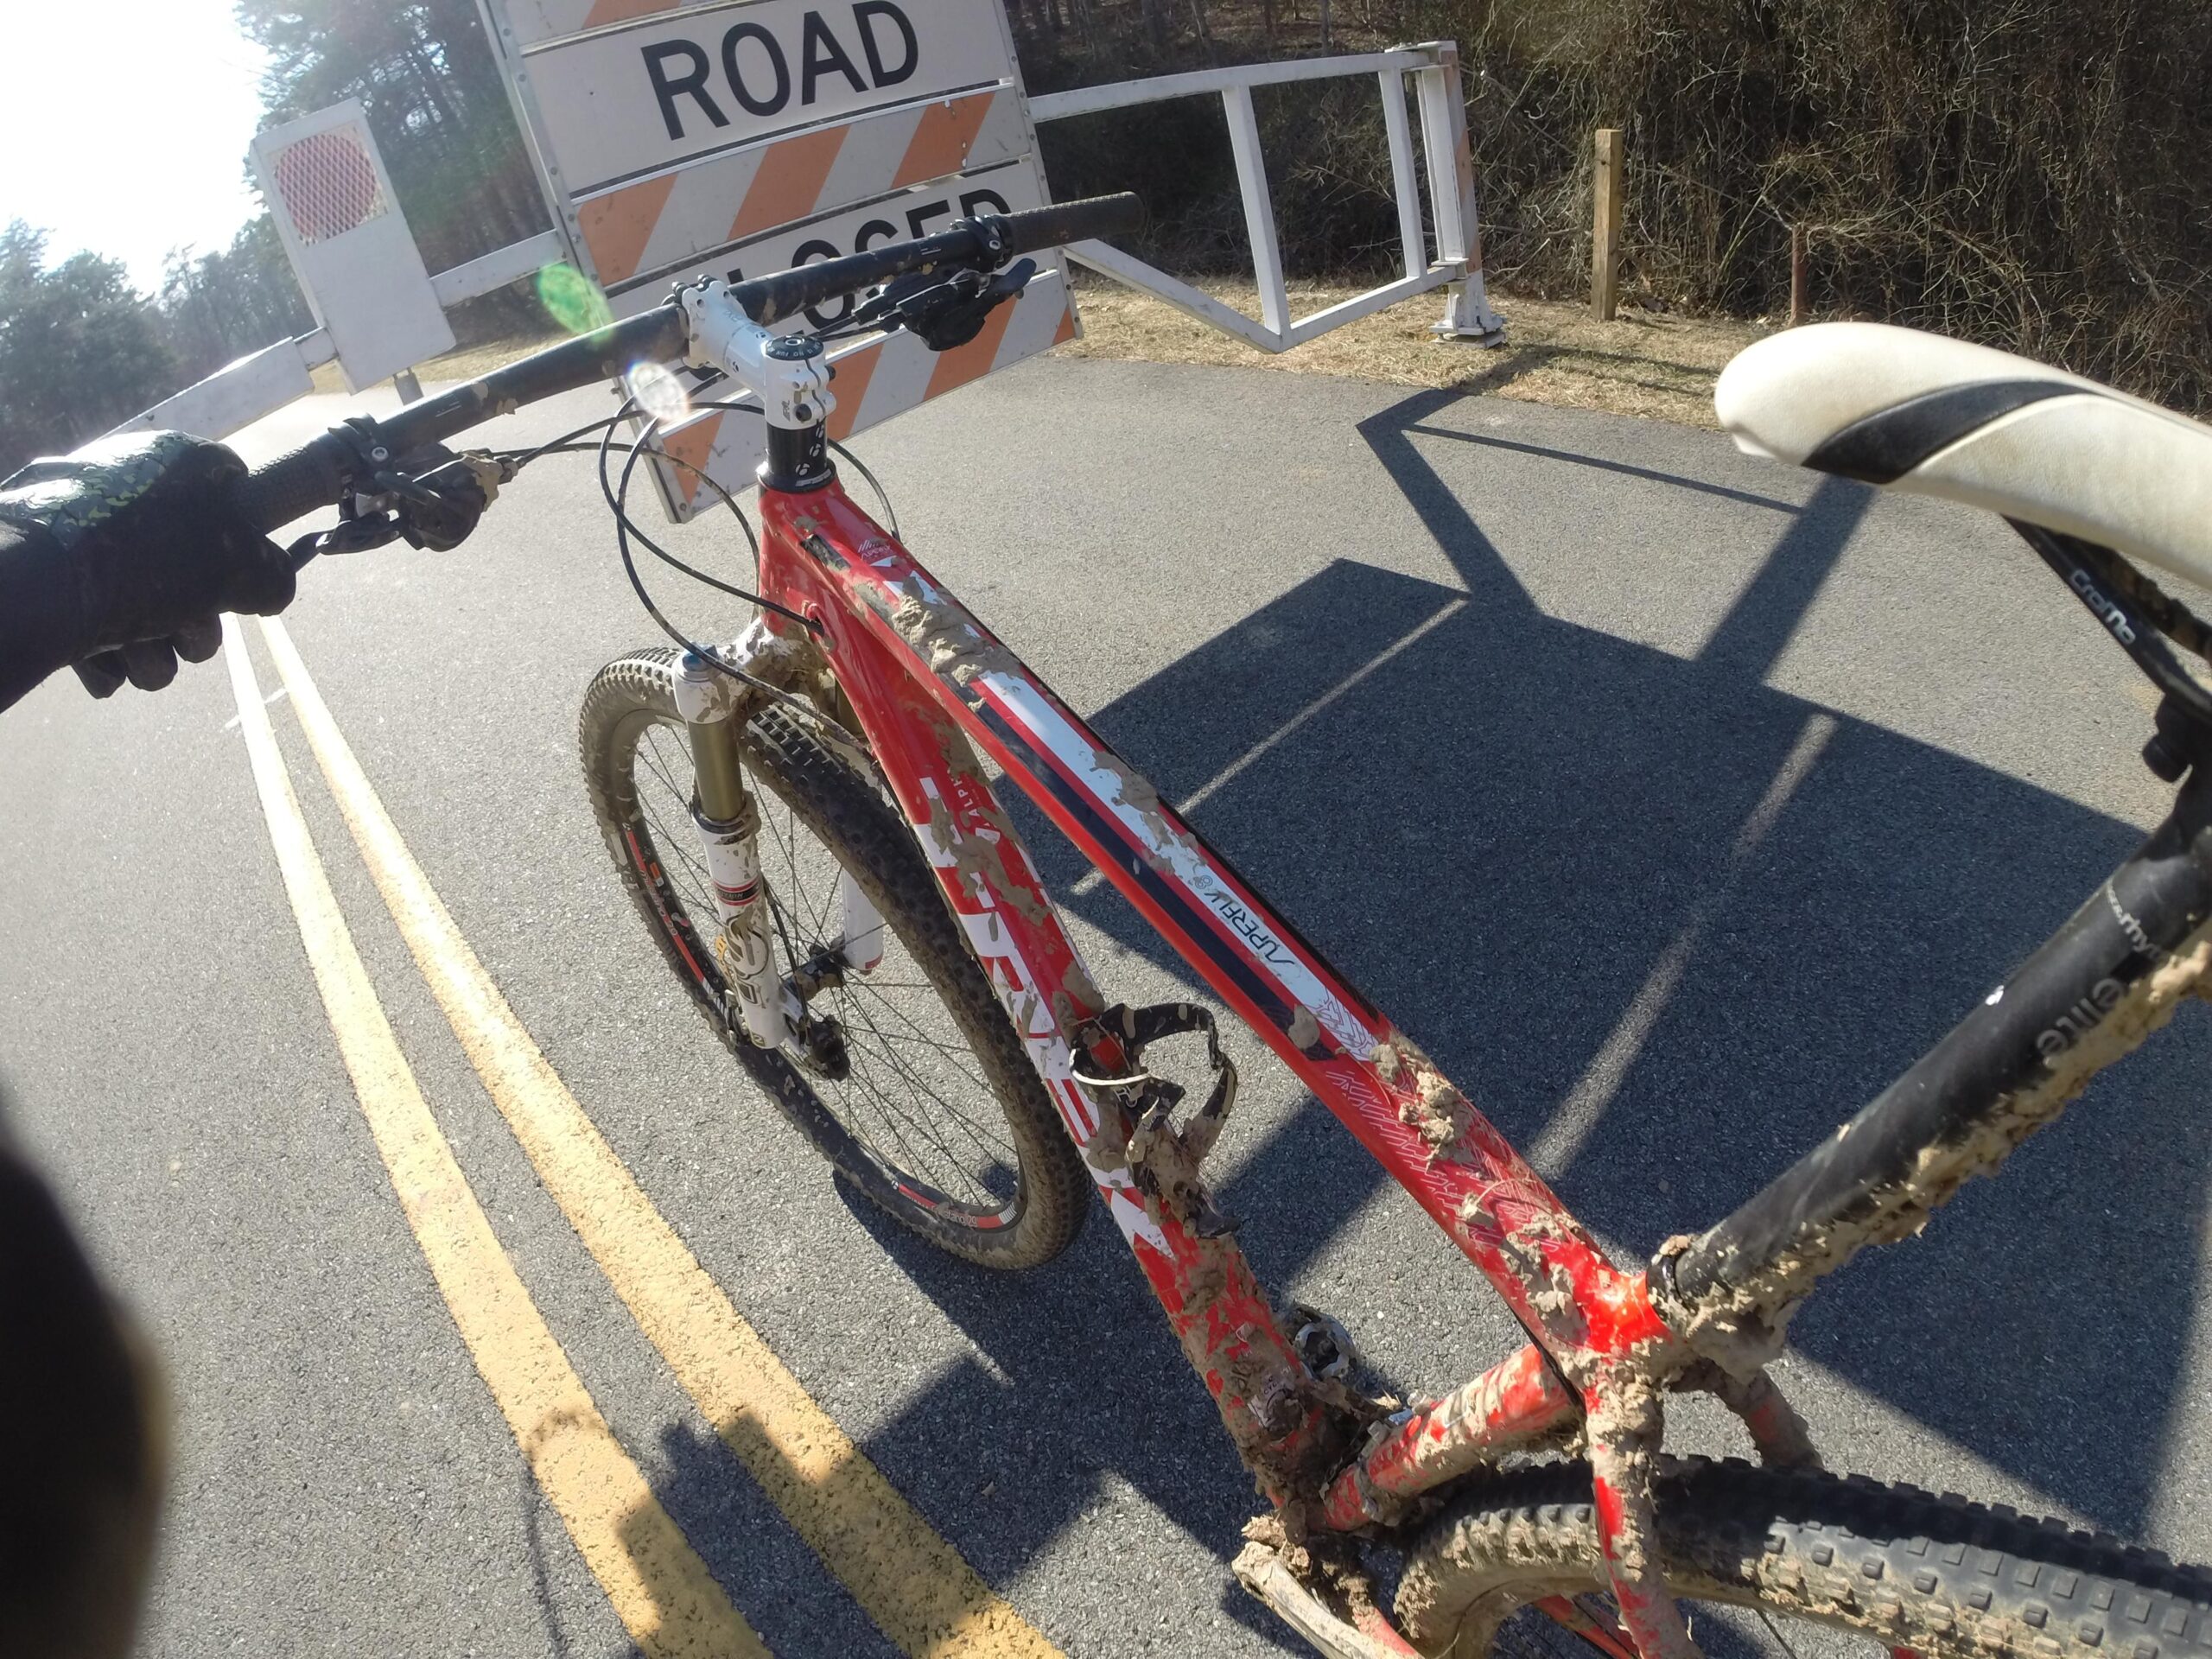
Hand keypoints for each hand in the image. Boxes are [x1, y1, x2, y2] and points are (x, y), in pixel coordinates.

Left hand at [0, 431, 295, 696]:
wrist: (29, 590)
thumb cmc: (144, 562)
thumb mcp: (238, 564)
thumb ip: (272, 575)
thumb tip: (272, 586)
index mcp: (174, 464)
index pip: (232, 485)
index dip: (248, 538)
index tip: (242, 581)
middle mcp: (127, 490)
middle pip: (192, 565)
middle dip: (197, 619)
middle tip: (188, 633)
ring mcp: (85, 537)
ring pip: (148, 606)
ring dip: (154, 647)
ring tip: (137, 654)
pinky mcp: (49, 581)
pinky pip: (99, 623)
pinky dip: (107, 652)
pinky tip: (100, 661)